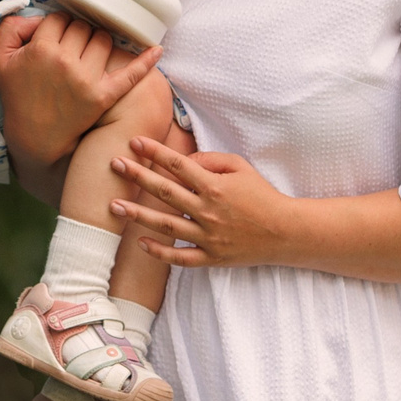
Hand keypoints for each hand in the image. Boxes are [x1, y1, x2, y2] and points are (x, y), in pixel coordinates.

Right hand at [0, 11, 159, 201]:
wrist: (34, 137)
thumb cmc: (18, 95)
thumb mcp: (0, 59)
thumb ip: (11, 27)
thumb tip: (39, 18)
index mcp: (41, 50)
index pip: (58, 19)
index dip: (55, 27)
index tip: (53, 39)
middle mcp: (65, 62)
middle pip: (82, 27)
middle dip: (76, 33)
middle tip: (69, 49)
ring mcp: (86, 80)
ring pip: (103, 41)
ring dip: (96, 43)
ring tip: (87, 56)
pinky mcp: (103, 96)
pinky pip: (130, 74)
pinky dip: (145, 61)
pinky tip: (157, 50)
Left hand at [109, 139, 298, 268]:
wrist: (287, 232)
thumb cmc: (262, 196)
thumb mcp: (241, 167)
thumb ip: (211, 160)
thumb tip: (185, 160)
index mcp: (215, 186)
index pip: (178, 165)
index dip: (154, 152)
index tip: (134, 142)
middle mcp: (208, 211)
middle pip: (165, 192)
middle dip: (137, 176)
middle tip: (114, 164)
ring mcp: (208, 237)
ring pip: (165, 226)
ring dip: (137, 214)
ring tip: (114, 205)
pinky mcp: (212, 257)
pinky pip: (180, 257)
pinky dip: (160, 252)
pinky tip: (140, 242)